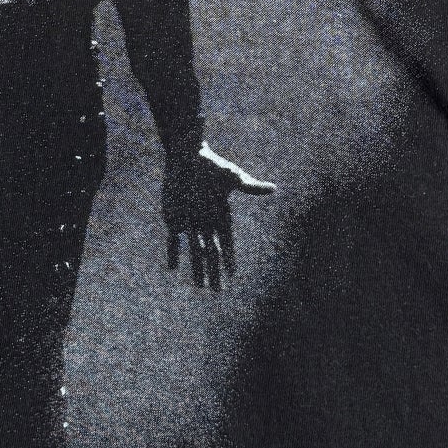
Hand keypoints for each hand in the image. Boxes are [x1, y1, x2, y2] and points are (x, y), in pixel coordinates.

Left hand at [161, 142, 274, 291]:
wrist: (186, 155)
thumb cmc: (211, 165)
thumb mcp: (232, 177)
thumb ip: (250, 187)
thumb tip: (274, 189)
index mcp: (222, 215)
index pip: (227, 242)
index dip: (229, 258)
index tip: (232, 275)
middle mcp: (207, 222)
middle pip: (212, 252)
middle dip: (214, 271)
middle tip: (217, 291)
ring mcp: (190, 221)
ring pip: (195, 250)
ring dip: (197, 268)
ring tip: (200, 286)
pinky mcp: (174, 217)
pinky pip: (173, 239)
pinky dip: (173, 252)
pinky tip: (173, 267)